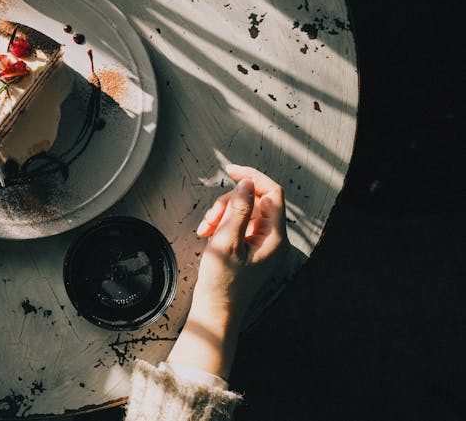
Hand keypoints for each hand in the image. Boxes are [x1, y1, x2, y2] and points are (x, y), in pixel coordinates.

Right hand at [167, 165, 288, 378]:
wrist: (216, 311)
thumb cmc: (222, 283)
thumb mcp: (226, 241)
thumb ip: (238, 209)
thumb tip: (246, 183)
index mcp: (275, 237)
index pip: (272, 193)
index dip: (252, 177)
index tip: (230, 170)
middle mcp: (273, 239)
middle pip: (254, 200)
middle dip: (228, 203)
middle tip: (210, 220)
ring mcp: (262, 244)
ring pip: (243, 211)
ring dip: (221, 214)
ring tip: (205, 231)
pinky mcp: (251, 248)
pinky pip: (238, 224)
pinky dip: (222, 224)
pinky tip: (208, 235)